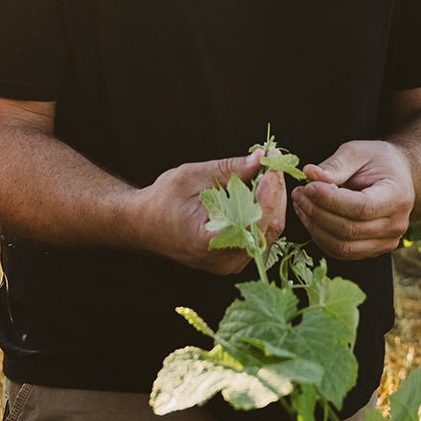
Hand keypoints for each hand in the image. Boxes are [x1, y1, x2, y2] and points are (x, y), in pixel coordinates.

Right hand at [136, 151, 286, 273]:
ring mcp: (231, 262)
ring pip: (268, 231)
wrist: (145, 224)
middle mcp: (224, 260)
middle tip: (274, 163)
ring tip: (268, 172)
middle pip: (268, 227)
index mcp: (209, 242)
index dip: (269, 194)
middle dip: (275, 193)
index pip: (253, 221)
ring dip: (272, 200)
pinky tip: (261, 189)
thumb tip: (260, 158)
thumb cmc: (162, 201)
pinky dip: (264, 209)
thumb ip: (229, 169)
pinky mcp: (234, 257)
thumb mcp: (193, 177)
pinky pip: (260, 233)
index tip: (272, 167)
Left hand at [292, 139, 413, 259]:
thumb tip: (309, 174)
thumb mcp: (358, 152)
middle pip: (349, 230)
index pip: (361, 207)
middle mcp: (395, 225)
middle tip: (299, 193)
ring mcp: (386, 242)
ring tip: (301, 204)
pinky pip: (340, 252)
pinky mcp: (372, 250)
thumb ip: (335, 165)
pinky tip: (310, 217)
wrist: (397, 177)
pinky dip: (320, 237)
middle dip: (317, 212)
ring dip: (315, 227)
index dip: (330, 200)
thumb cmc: (377, 161)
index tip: (308, 186)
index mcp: (397, 196)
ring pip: (342, 246)